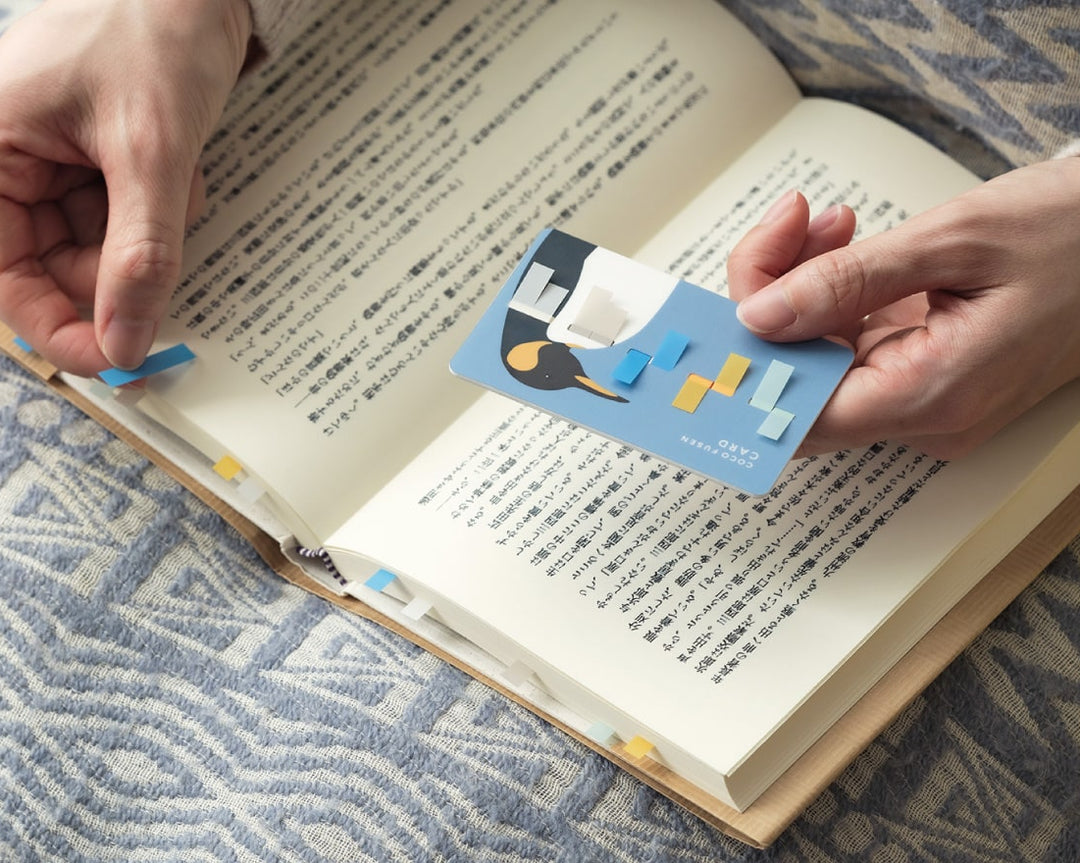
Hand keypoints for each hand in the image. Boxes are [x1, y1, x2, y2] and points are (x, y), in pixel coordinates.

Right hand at [0, 0, 252, 374]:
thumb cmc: (155, 32)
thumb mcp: (150, 154)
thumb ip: (139, 256)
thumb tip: (125, 340)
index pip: (3, 273)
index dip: (56, 325)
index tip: (115, 360)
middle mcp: (10, 160)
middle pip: (56, 265)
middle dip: (121, 264)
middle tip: (163, 247)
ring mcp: (54, 162)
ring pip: (102, 247)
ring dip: (151, 233)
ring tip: (174, 175)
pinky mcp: (97, 160)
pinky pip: (128, 219)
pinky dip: (162, 209)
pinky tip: (180, 166)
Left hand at [728, 158, 1079, 458]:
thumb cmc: (1072, 237)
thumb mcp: (956, 241)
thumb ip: (848, 282)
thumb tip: (760, 317)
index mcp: (931, 396)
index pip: (797, 417)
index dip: (744, 373)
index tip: (708, 328)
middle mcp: (920, 413)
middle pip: (798, 382)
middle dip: (771, 300)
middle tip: (787, 227)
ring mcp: (920, 396)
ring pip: (817, 358)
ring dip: (801, 286)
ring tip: (826, 223)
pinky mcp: (921, 371)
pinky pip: (848, 343)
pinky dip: (832, 292)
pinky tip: (844, 242)